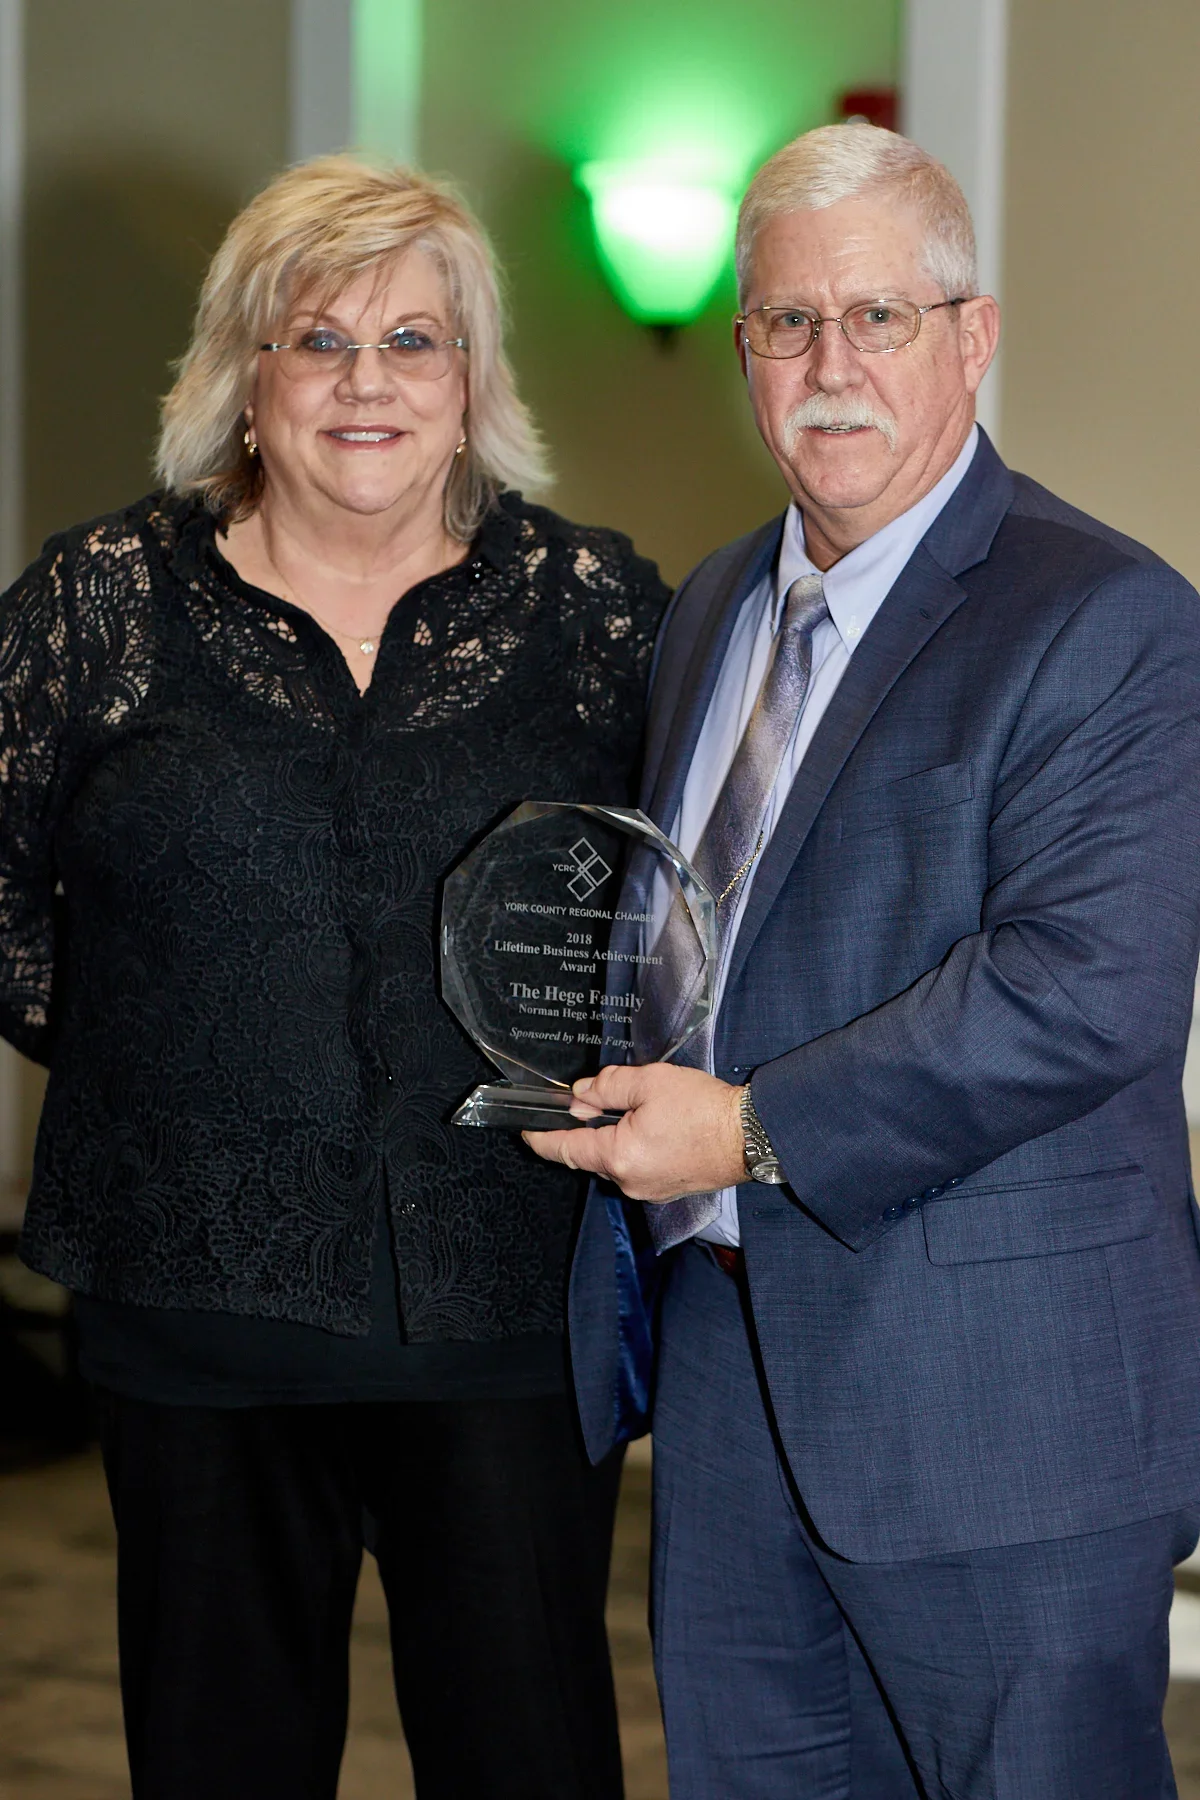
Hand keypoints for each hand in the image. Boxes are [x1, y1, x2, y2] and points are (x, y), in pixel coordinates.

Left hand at [523, 1063, 744, 1201]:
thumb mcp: (651, 1082)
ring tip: (646, 1108)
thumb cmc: (706, 1110)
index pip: (565, 1149)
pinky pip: (638, 1166)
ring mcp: (649, 1189)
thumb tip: (583, 1093)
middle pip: (592, 1153)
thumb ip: (608, 1086)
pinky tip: (658, 1126)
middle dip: (590, 1126)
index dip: (542, 1138)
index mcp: (619, 1156)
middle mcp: (630, 1180)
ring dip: (618, 1135)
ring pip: (617, 1159)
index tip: (527, 1131)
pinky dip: (637, 1146)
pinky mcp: (667, 1188)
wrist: (752, 1136)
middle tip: (602, 1095)